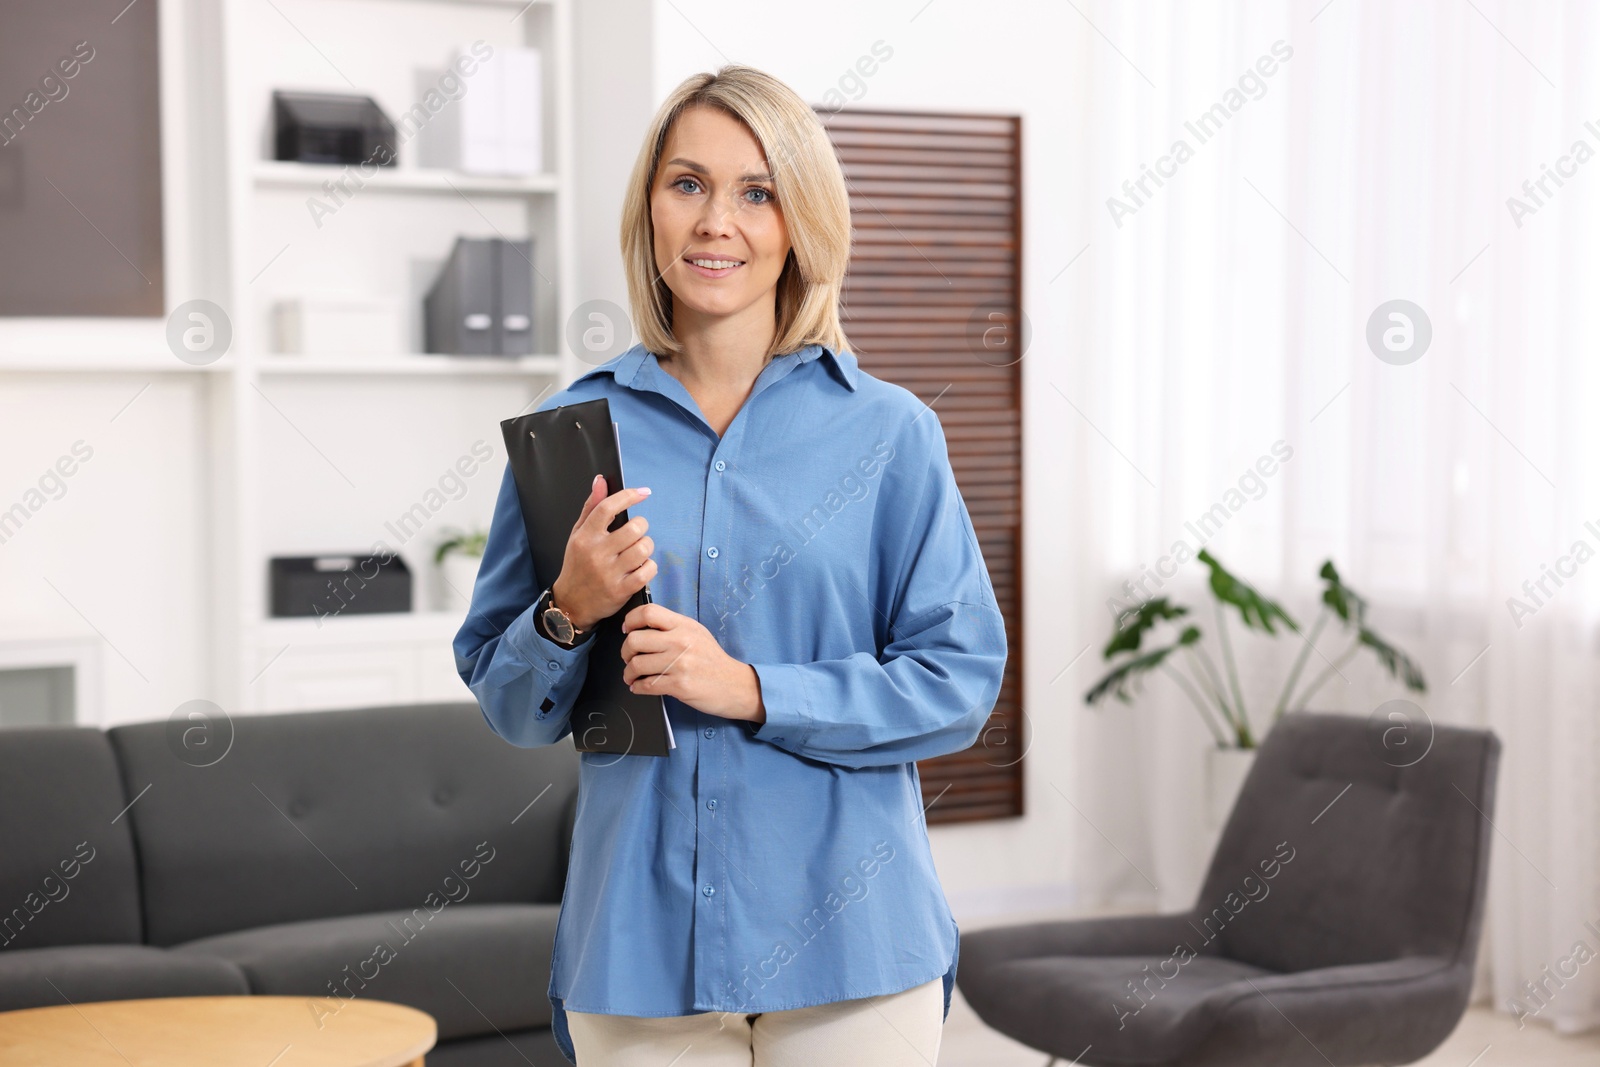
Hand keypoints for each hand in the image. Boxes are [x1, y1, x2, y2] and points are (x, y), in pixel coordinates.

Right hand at [551, 475, 654, 631]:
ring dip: (646, 547)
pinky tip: (641, 566)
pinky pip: (647, 571)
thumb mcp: (578, 534)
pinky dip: (649, 566)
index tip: (642, 493)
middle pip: (634, 528)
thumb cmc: (578, 564)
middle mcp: (596, 553)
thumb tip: (601, 481)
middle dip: (642, 527)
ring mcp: (609, 573)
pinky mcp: (621, 590)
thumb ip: (591, 507)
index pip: (607, 508)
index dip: (628, 496)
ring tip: (639, 550)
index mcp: (585, 536)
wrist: (571, 603)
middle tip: (637, 533)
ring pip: (643, 548)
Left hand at [619, 603, 765, 723]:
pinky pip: (646, 685)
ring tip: (632, 676)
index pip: (648, 612)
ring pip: (637, 665)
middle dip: (625, 652)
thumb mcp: (697, 633)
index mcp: (684, 625)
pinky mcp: (679, 685)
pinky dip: (638, 688)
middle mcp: (680, 641)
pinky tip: (640, 687)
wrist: (734, 685)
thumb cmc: (713, 660)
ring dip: (629, 674)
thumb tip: (643, 626)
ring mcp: (679, 664)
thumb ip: (673, 627)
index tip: (627, 629)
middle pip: (635, 640)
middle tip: (628, 658)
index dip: (630, 620)